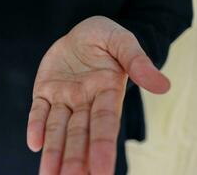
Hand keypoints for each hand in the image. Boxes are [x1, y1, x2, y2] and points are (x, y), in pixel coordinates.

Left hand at [27, 16, 169, 174]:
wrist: (81, 34)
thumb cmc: (105, 37)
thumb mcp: (122, 42)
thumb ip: (137, 61)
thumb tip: (163, 86)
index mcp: (106, 92)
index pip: (104, 124)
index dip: (102, 147)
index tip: (101, 172)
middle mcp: (85, 101)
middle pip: (79, 134)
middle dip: (75, 158)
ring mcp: (63, 98)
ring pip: (57, 129)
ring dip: (53, 152)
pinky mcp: (45, 91)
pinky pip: (39, 110)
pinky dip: (35, 125)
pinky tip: (34, 144)